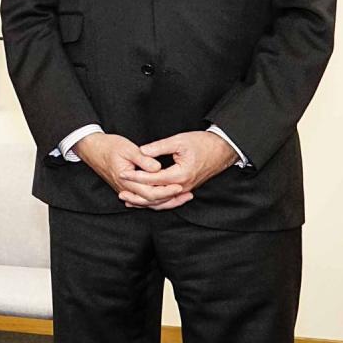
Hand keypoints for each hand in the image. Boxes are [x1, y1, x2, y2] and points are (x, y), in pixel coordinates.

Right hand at [70, 133, 185, 208]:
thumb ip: (143, 159)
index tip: (180, 187)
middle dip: (170, 199)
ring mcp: (125, 190)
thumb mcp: (128, 148)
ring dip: (165, 202)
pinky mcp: (126, 188)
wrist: (92, 149)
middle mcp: (126, 189)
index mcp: (127, 179)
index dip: (167, 191)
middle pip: (151, 201)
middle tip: (186, 194)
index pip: (150, 192)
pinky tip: (166, 199)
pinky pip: (142, 200)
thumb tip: (158, 168)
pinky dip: (155, 201)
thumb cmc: (109, 146)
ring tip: (181, 198)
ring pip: (147, 203)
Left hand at [123, 131, 237, 208]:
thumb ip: (159, 147)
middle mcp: (183, 186)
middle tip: (120, 190)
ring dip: (144, 201)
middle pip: (156, 195)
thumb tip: (142, 151)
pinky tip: (143, 200)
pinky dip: (155, 201)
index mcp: (180, 174)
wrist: (222, 150)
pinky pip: (168, 199)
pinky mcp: (186, 189)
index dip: (136, 176)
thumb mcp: (179, 141)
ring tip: (127, 199)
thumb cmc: (202, 143)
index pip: (153, 179)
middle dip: (137, 193)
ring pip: (162, 201)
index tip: (122, 172)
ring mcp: (185, 189)